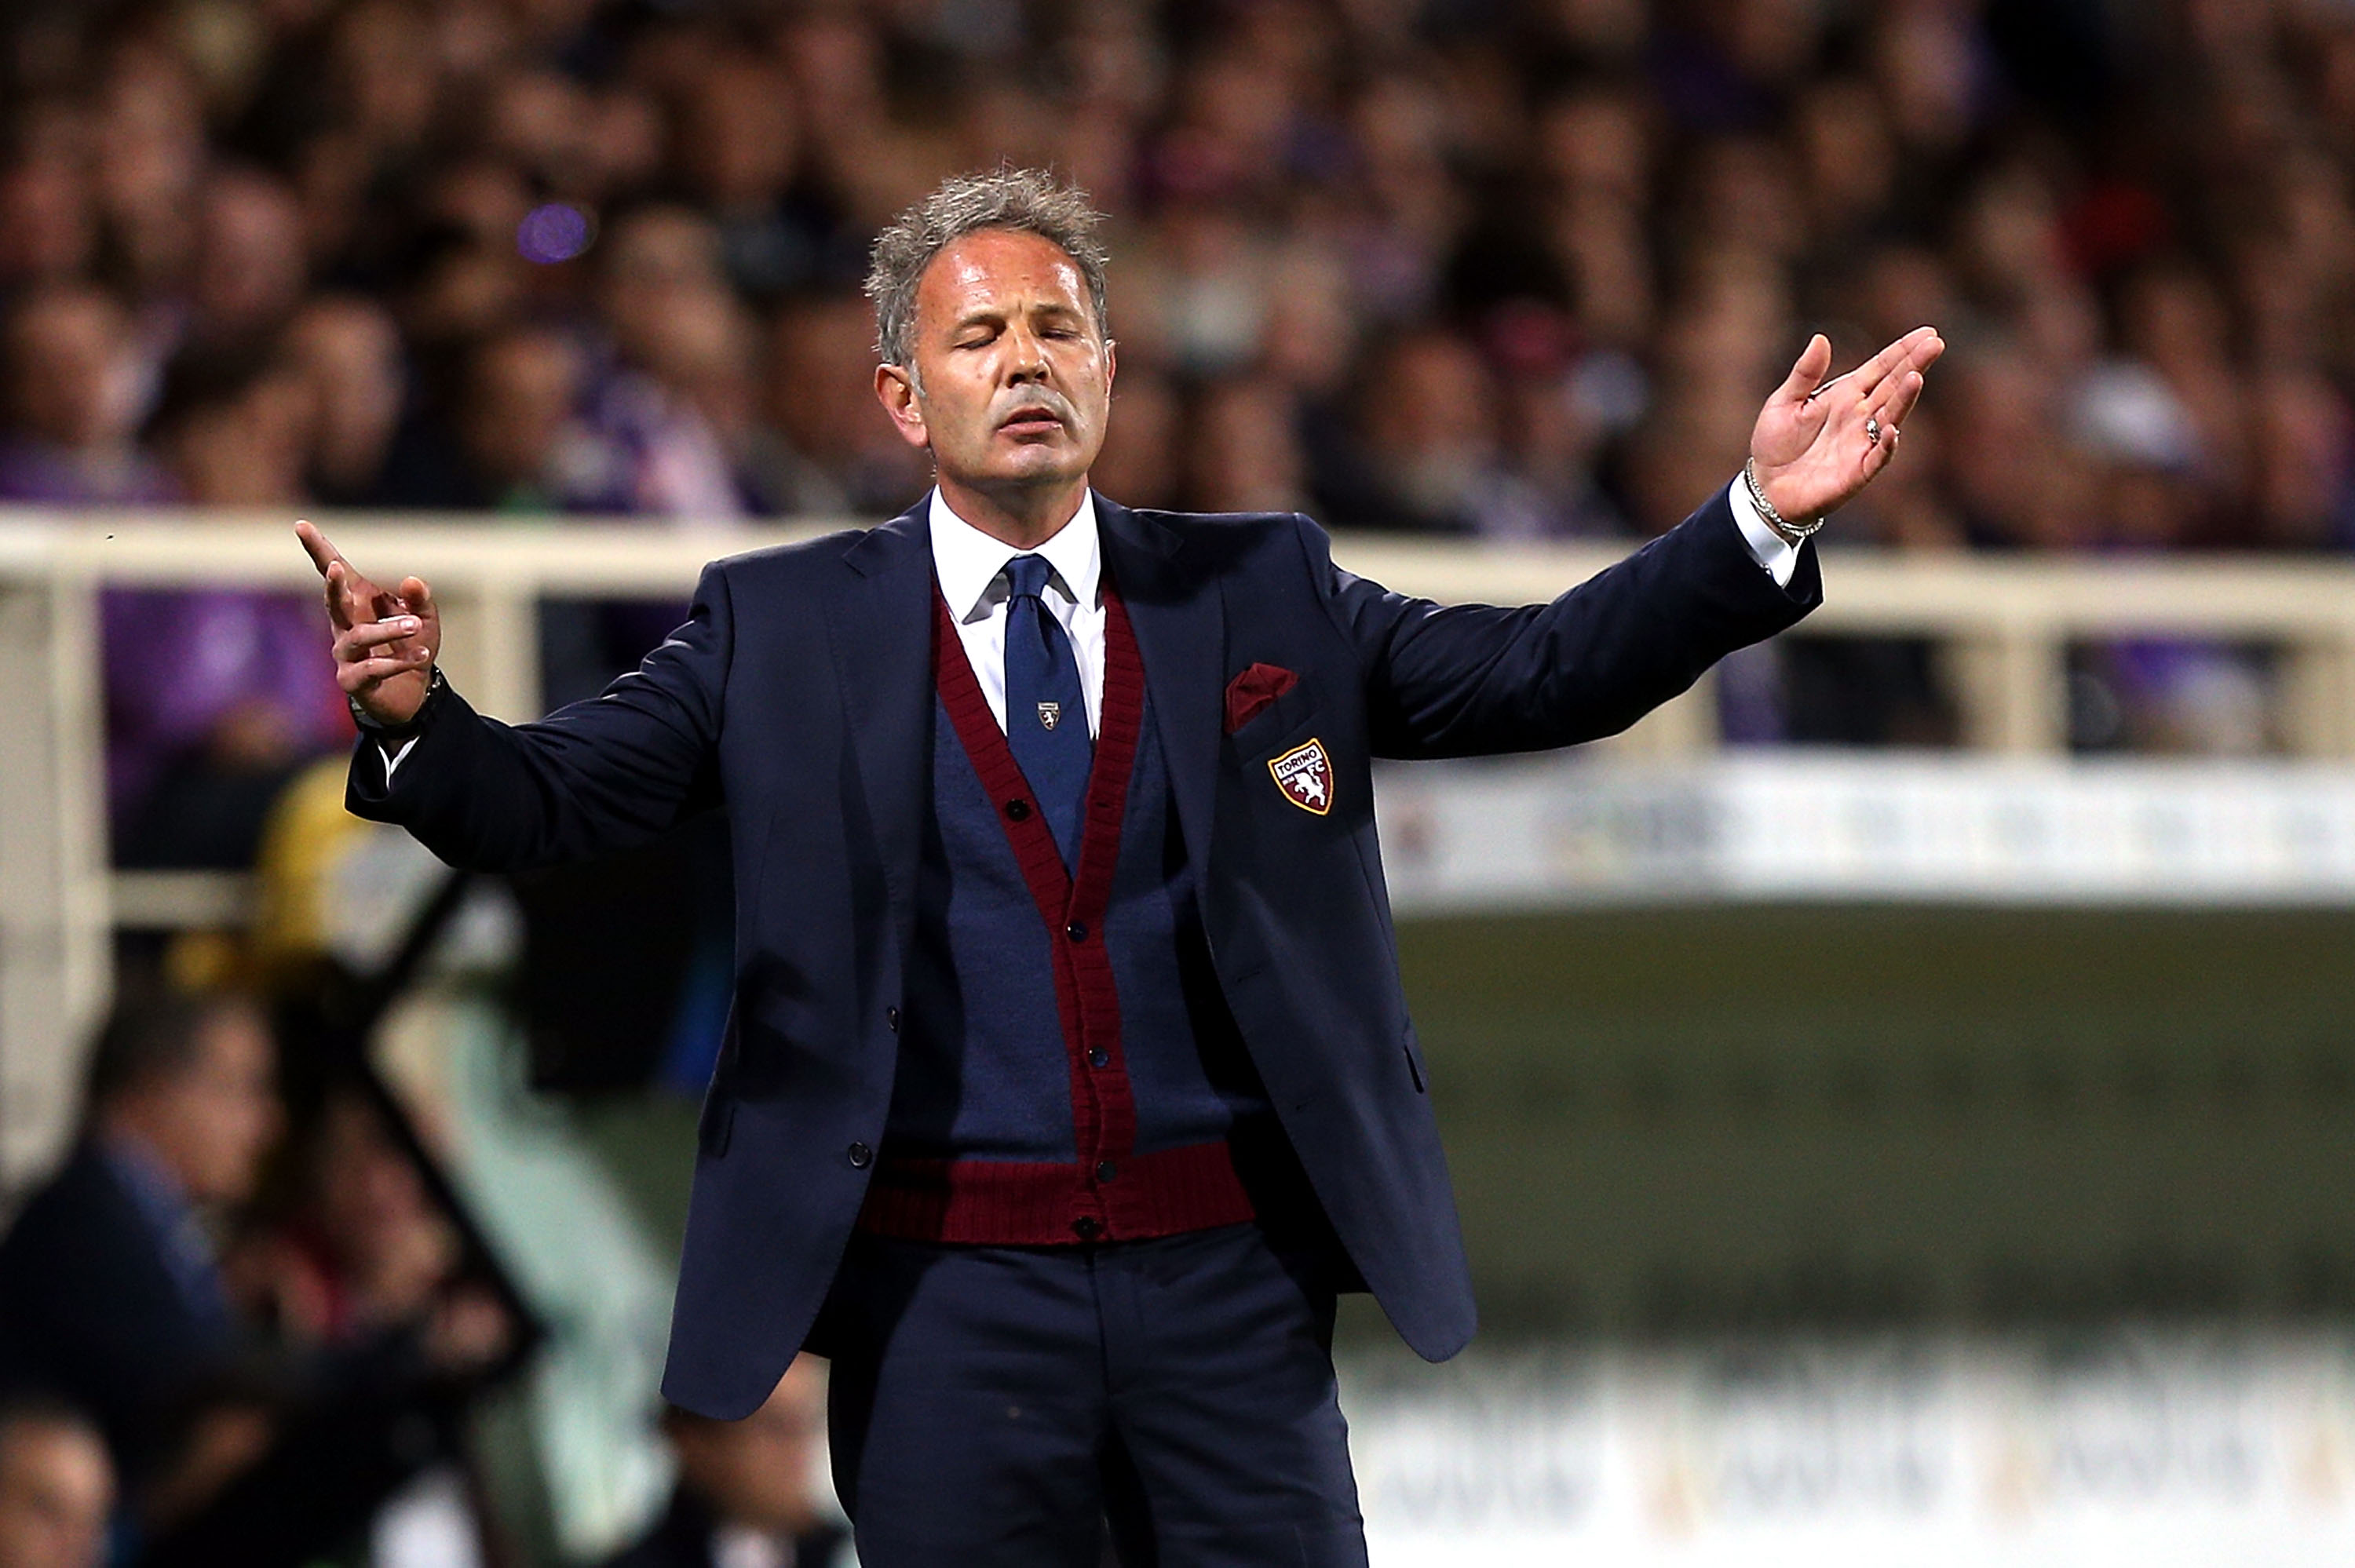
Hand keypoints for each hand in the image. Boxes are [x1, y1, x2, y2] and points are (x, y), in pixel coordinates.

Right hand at [297, 520, 439, 726]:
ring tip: (414, 624)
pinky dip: (399, 660)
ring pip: (359, 637)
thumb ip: (420, 600)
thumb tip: (412, 581)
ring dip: (388, 629)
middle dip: (332, 586)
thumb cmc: (412, 647)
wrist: (413, 693)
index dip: (318, 549)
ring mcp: (345, 654)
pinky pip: (373, 668)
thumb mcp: (425, 620)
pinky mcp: (353, 680)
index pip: (334, 572)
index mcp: (358, 603)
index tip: (301, 525)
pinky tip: (421, 655)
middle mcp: (344, 626)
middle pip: (332, 602)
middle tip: (337, 570)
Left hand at [1749, 326, 1943, 525]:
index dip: (1903, 351)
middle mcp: (1860, 416)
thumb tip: (1820, 338)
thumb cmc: (1775, 444)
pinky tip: (1892, 429)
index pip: (1881, 368)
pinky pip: (1877, 457)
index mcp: (1845, 395)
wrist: (1766, 488)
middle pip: (1893, 386)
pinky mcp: (1858, 472)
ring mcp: (1861, 443)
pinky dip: (1886, 445)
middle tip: (1936, 343)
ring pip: (1891, 416)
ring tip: (1916, 376)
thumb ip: (1805, 373)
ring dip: (1905, 398)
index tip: (1928, 332)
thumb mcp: (1783, 402)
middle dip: (1915, 364)